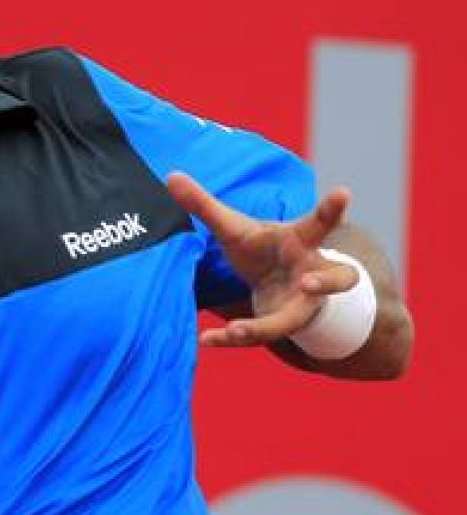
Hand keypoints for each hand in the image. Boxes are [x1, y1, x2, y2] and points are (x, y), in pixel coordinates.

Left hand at [166, 171, 361, 348]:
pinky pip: (259, 336)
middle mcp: (311, 273)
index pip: (320, 223)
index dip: (332, 208)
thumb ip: (204, 205)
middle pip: (335, 279)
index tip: (343, 192)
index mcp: (302, 241)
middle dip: (326, 282)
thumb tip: (171, 176)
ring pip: (293, 320)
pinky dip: (232, 339)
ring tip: (237, 330)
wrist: (276, 285)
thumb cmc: (261, 249)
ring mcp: (301, 305)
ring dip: (266, 326)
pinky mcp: (280, 326)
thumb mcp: (234, 227)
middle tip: (309, 282)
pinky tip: (207, 339)